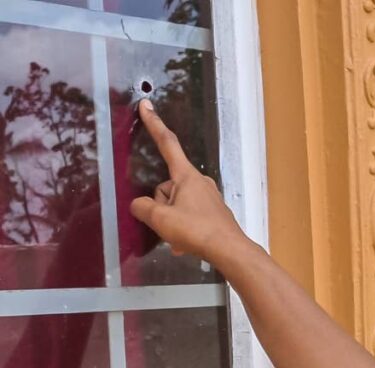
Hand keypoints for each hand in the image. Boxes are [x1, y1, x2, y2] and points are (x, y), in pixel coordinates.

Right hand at [129, 99, 249, 264]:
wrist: (229, 250)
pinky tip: (184, 246)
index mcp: (187, 175)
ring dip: (172, 220)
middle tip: (168, 224)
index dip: (154, 124)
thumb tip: (140, 205)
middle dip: (161, 205)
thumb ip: (143, 208)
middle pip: (167, 186)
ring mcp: (209, 198)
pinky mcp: (214, 214)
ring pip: (177, 204)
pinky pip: (189, 217)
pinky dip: (183, 229)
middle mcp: (200, 182)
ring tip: (178, 238)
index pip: (167, 144)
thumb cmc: (196, 230)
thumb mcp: (161, 219)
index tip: (146, 105)